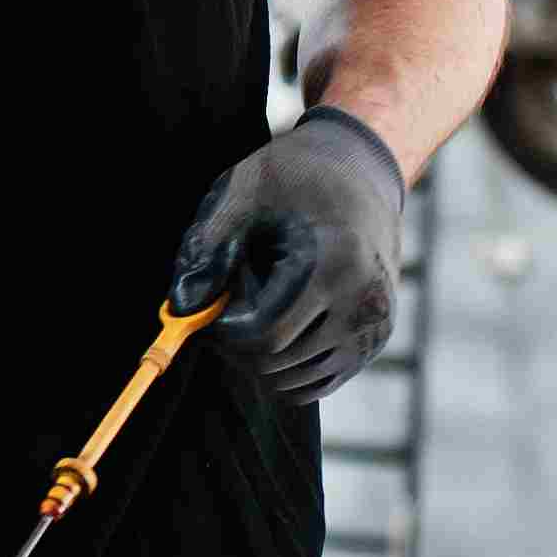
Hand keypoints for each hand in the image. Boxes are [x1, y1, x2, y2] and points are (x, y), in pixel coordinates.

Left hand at [170, 106, 408, 403]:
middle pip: (275, 363)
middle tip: (223, 310)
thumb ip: (208, 248)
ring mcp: (374, 327)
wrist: (361, 172)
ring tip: (254, 307)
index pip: (264, 335)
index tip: (207, 310)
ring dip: (258, 356)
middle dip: (235, 345)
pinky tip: (274, 327)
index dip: (221, 332)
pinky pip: (315, 383)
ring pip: (292, 380)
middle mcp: (364, 302)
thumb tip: (181, 307)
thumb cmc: (294, 178)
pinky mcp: (374, 343)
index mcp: (335, 263)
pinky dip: (283, 369)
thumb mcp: (243, 193)